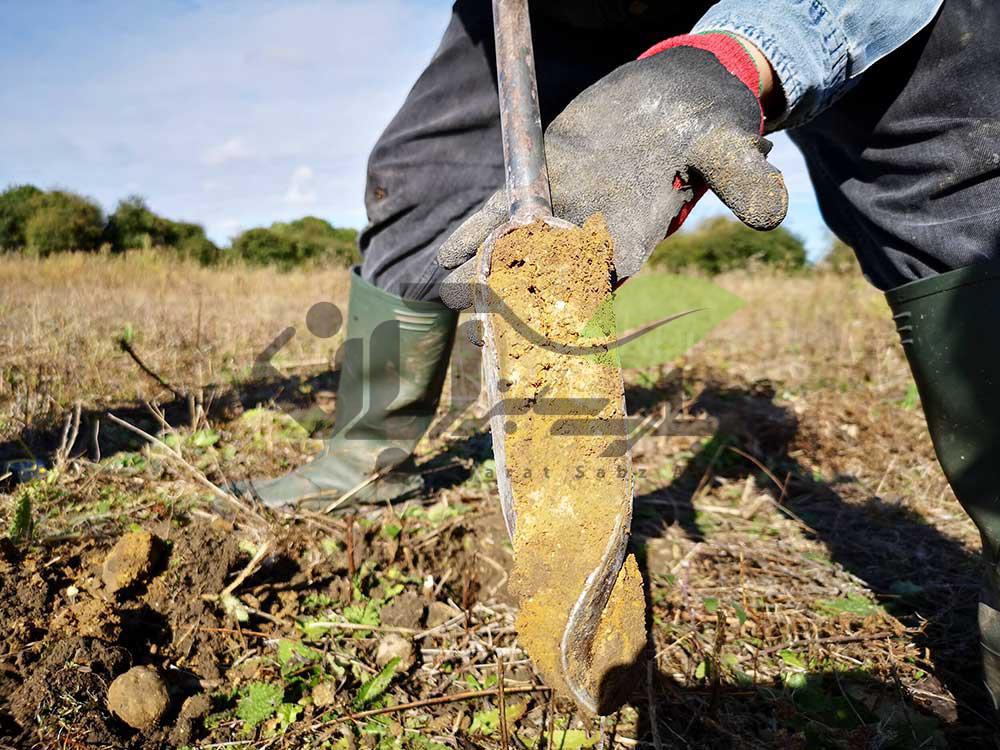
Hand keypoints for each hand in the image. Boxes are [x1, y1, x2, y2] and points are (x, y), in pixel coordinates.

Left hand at [437, 34, 787, 308]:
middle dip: (513, 292)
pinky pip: (505, 208)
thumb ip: (744, 181)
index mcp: (637, 233)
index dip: (570, 300)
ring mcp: (567, 207)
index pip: (602, 276)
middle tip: (476, 309)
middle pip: (548, 272)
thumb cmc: (710, 123)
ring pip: (519, 246)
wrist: (680, 93)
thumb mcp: (731, 146)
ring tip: (447, 286)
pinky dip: (478, 228)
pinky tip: (445, 251)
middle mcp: (596, 231)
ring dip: (484, 267)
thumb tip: (773, 216)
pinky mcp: (546, 180)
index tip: (540, 321)